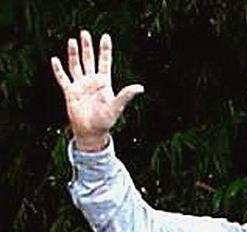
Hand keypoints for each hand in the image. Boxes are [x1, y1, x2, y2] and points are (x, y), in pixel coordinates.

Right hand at [50, 31, 143, 150]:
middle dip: (87, 47)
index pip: (104, 62)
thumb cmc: (106, 121)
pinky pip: (62, 78)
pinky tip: (55, 60)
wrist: (92, 132)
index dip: (105, 50)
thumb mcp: (117, 106)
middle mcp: (91, 82)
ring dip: (74, 54)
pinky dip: (58, 70)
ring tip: (73, 41)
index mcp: (104, 83)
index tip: (106, 36)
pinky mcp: (70, 92)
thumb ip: (126, 96)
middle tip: (85, 33)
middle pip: (89, 60)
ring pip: (76, 66)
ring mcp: (80, 86)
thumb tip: (140, 87)